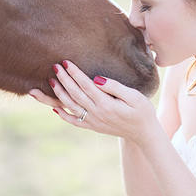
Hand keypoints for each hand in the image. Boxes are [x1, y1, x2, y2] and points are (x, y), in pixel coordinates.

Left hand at [29, 60, 161, 142]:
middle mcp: (97, 114)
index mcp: (106, 104)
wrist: (143, 133)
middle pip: (75, 94)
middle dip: (64, 79)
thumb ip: (115, 87)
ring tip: (52, 81)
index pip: (86, 85)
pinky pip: (74, 121)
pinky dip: (63, 115)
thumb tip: (97, 79)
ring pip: (71, 107)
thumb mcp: (135, 96)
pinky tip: (55, 108)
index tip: (66, 62)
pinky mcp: (93, 127)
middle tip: (55, 66)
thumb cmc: (142, 111)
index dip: (75, 73)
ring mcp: (93, 121)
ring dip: (60, 93)